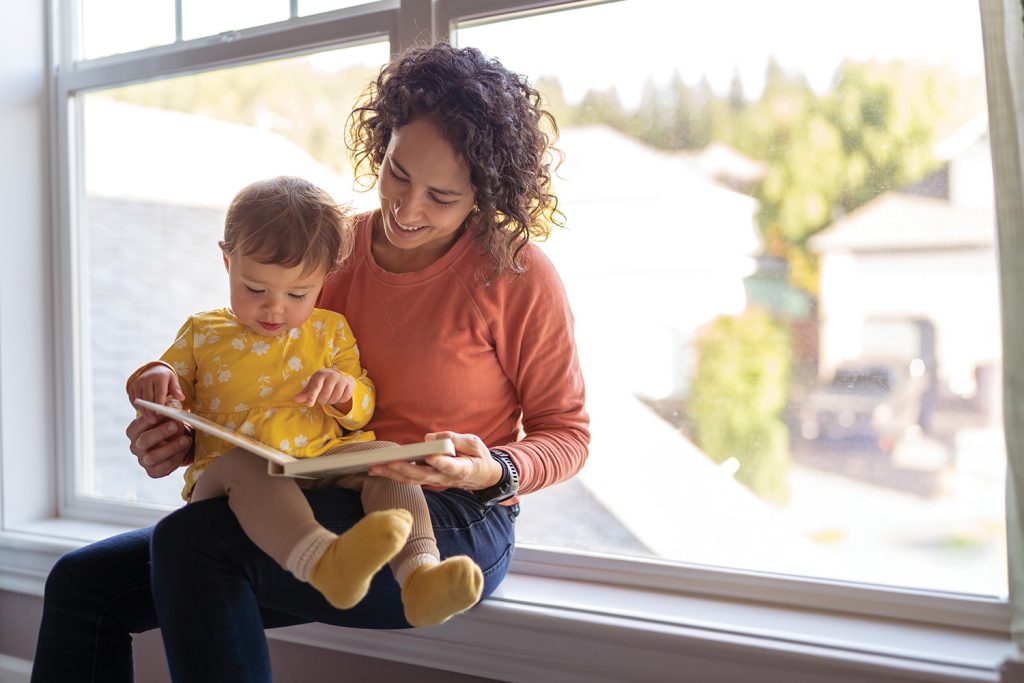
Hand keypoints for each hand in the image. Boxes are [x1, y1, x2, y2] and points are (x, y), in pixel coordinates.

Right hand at [126, 413, 192, 478]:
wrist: (182, 444)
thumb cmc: (172, 427)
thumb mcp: (172, 416)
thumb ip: (171, 409)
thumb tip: (171, 404)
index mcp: (134, 431)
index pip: (138, 425)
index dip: (151, 419)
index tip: (164, 411)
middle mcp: (135, 446)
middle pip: (144, 440)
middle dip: (160, 433)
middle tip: (174, 425)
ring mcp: (143, 460)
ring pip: (153, 456)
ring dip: (171, 447)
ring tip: (186, 439)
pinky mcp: (153, 472)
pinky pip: (163, 467)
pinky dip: (176, 458)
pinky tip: (185, 449)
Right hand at [128, 365, 184, 422]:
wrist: (152, 370)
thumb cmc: (165, 378)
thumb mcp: (173, 380)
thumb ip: (176, 390)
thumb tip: (181, 398)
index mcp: (159, 376)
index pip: (160, 392)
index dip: (160, 404)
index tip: (161, 414)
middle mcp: (146, 379)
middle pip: (148, 398)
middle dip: (151, 410)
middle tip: (155, 420)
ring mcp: (137, 383)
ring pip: (139, 400)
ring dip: (144, 411)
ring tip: (150, 419)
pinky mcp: (131, 387)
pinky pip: (133, 400)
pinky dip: (138, 407)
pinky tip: (144, 413)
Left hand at [294, 369, 354, 408]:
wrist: (337, 375)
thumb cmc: (321, 382)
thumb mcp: (312, 386)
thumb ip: (305, 394)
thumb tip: (296, 399)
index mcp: (320, 374)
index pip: (315, 387)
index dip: (312, 396)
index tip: (309, 404)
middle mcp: (332, 375)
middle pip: (325, 396)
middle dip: (322, 400)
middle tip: (323, 396)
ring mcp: (342, 379)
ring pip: (335, 398)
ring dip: (331, 401)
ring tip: (330, 395)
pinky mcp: (350, 384)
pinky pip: (344, 398)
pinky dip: (340, 400)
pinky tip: (338, 395)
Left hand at [367, 431, 502, 491]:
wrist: (482, 476)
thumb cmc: (478, 457)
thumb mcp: (474, 443)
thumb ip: (454, 439)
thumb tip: (429, 437)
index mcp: (461, 468)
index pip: (450, 467)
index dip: (440, 462)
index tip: (430, 457)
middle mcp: (445, 477)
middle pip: (423, 475)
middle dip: (404, 469)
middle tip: (388, 462)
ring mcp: (434, 480)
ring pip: (412, 479)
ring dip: (392, 474)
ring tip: (374, 467)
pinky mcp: (427, 479)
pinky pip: (409, 479)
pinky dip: (393, 475)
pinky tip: (378, 469)